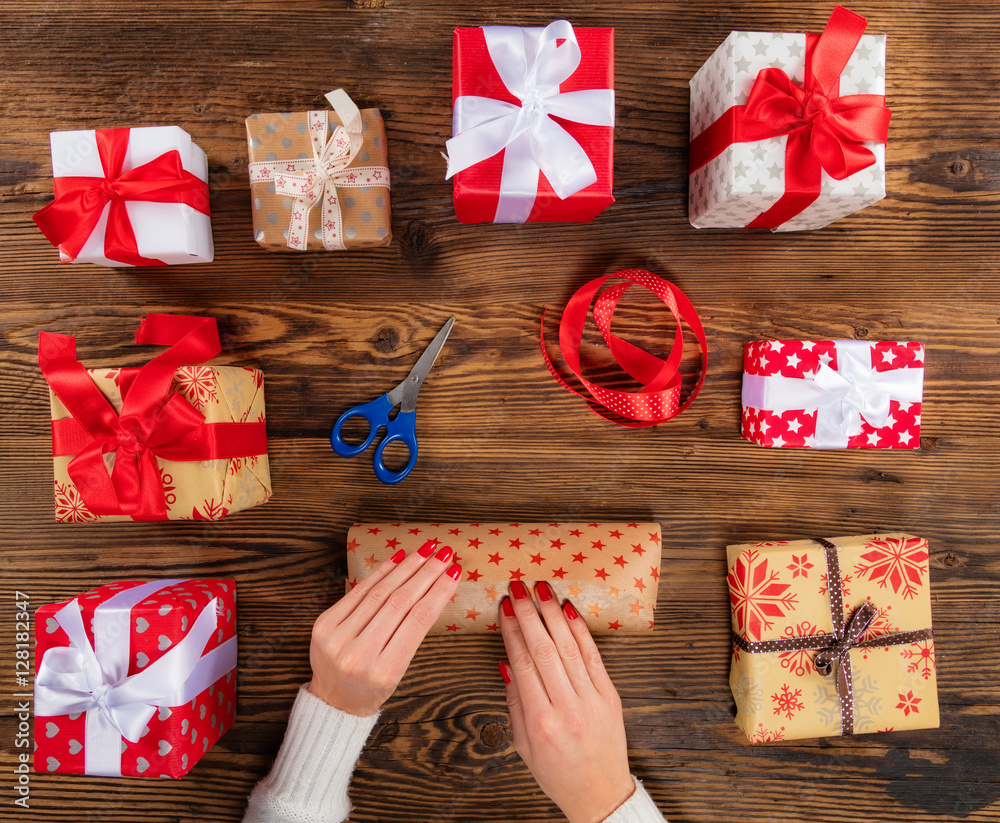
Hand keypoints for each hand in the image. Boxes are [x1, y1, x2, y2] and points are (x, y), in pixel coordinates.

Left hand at [308, 539, 460, 715]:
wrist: (333, 702)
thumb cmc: (372, 687)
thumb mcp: (399, 671)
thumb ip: (411, 633)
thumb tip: (432, 586)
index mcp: (385, 671)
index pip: (418, 620)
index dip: (439, 592)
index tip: (454, 572)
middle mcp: (359, 654)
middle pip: (400, 602)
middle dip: (426, 573)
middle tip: (445, 554)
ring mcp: (338, 638)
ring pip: (379, 593)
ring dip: (406, 567)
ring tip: (426, 551)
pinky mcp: (323, 625)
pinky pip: (357, 592)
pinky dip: (380, 573)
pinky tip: (397, 559)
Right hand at [499, 581, 634, 822]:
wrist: (600, 793)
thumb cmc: (557, 772)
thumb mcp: (523, 746)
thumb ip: (515, 703)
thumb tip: (506, 663)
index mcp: (541, 722)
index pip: (523, 664)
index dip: (512, 631)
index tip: (504, 607)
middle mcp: (567, 708)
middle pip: (544, 650)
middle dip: (529, 614)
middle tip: (518, 588)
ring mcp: (592, 700)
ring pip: (569, 647)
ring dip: (554, 614)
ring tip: (542, 589)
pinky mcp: (610, 696)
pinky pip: (593, 656)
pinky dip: (580, 631)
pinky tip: (569, 611)